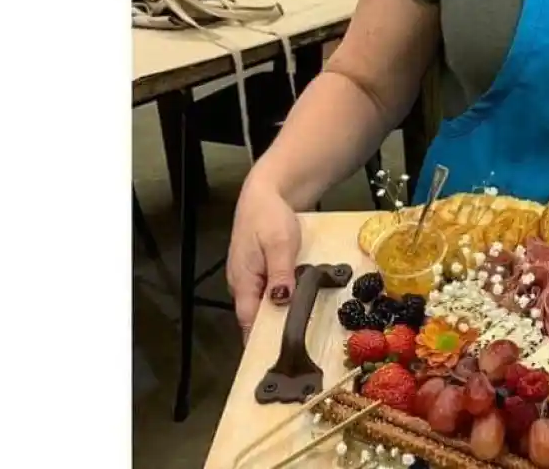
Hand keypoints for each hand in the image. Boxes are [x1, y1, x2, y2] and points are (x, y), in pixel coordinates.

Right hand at [226, 178, 301, 341]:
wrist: (267, 191)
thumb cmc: (269, 216)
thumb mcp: (279, 244)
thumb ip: (280, 274)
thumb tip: (281, 303)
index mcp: (243, 281)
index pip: (249, 321)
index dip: (263, 340)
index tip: (281, 357)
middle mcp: (244, 284)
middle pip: (258, 316)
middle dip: (276, 330)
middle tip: (302, 346)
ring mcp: (253, 277)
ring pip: (266, 305)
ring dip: (283, 315)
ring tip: (306, 331)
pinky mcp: (263, 270)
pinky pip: (272, 292)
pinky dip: (285, 299)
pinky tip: (303, 304)